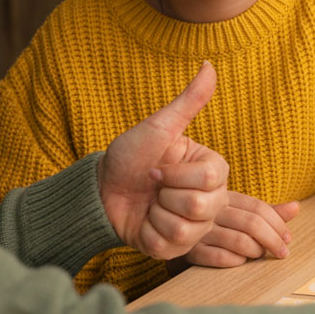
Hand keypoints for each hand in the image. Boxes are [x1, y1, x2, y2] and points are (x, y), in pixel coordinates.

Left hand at [98, 62, 228, 259]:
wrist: (102, 189)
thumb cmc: (131, 156)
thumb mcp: (159, 127)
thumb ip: (190, 100)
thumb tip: (209, 64)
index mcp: (212, 172)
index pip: (210, 179)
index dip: (175, 173)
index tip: (157, 167)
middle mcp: (211, 201)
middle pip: (201, 205)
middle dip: (165, 193)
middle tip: (152, 186)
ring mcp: (195, 228)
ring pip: (185, 227)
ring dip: (155, 213)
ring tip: (149, 204)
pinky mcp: (176, 249)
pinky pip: (169, 245)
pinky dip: (148, 232)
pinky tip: (144, 221)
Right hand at [185, 191, 300, 266]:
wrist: (168, 230)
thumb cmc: (212, 220)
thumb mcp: (236, 210)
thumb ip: (266, 211)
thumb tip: (296, 207)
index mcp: (225, 197)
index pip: (257, 207)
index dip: (277, 222)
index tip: (288, 238)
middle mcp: (213, 211)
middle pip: (252, 223)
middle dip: (273, 240)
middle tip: (283, 252)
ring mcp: (201, 230)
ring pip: (239, 241)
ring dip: (256, 251)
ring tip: (259, 254)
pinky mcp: (191, 250)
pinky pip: (220, 257)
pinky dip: (236, 261)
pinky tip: (240, 261)